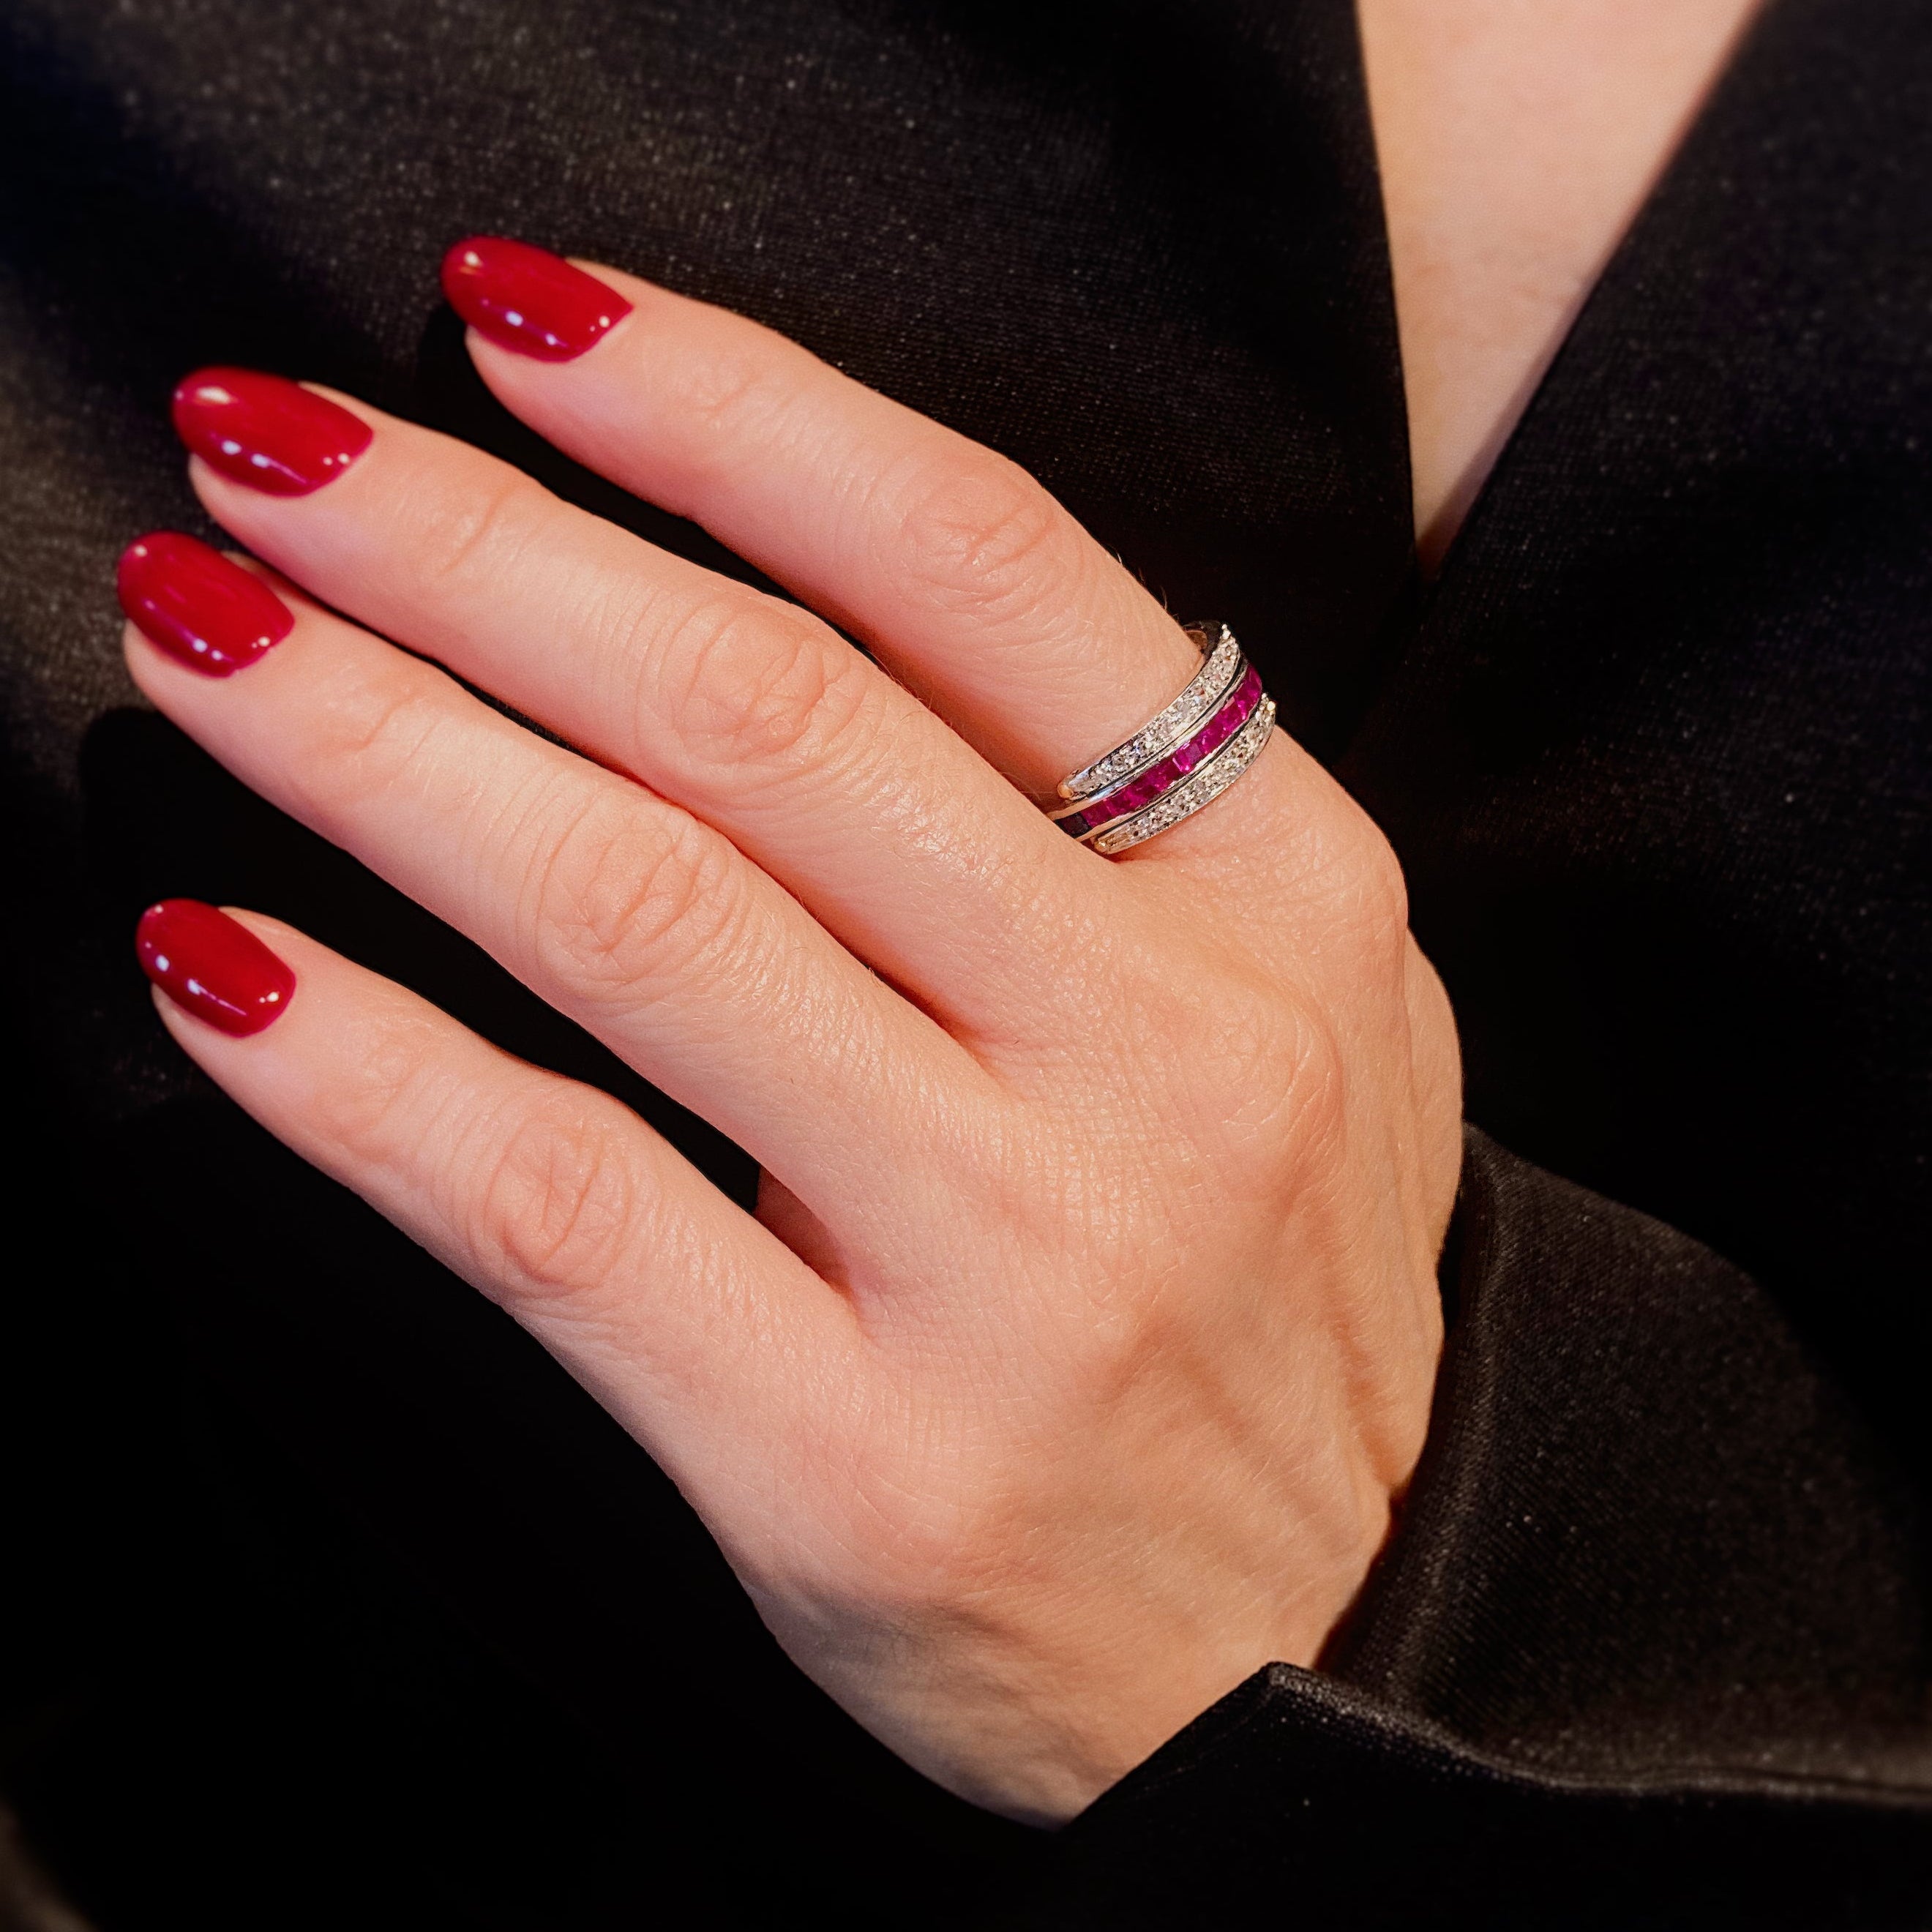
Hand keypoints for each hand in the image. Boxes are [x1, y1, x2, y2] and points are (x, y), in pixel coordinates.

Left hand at [123, 241, 1461, 1824]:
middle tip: (287, 458)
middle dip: (489, 555)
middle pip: (769, 721)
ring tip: (220, 645)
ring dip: (385, 755)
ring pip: (642, 928)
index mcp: (1283, 902)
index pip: (983, 572)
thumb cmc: (1265, 1298)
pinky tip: (224, 967)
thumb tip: (811, 606)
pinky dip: (359, 1073)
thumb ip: (1113, 819)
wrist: (1329, 1657)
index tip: (527, 330)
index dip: (735, 416)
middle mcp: (1168, 1053)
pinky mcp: (855, 1462)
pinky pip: (559, 1213)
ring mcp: (1017, 1265)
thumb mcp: (1301, 1014)